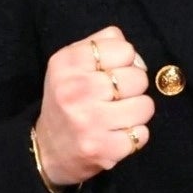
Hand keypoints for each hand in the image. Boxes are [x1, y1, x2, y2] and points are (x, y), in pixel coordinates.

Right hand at [32, 26, 154, 187]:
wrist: (47, 149)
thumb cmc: (67, 99)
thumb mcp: (71, 63)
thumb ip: (102, 44)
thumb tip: (133, 53)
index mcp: (67, 63)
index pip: (125, 49)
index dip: (125, 61)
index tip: (111, 72)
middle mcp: (76, 90)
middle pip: (139, 77)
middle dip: (133, 87)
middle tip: (115, 97)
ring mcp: (90, 121)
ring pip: (145, 106)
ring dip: (137, 112)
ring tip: (118, 115)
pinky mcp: (103, 149)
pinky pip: (142, 134)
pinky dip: (135, 134)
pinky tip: (116, 134)